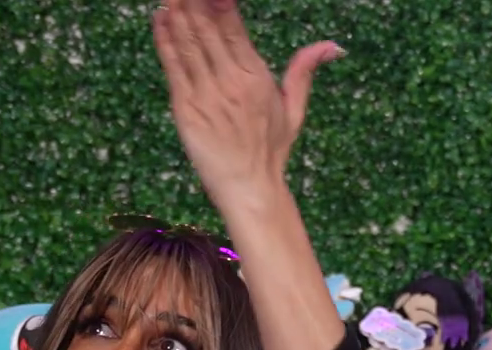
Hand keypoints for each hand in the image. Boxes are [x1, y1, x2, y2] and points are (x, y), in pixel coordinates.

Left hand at [152, 0, 341, 205]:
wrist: (249, 188)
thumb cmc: (271, 150)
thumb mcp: (294, 109)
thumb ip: (305, 70)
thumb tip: (331, 46)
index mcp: (257, 77)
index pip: (233, 27)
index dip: (219, 3)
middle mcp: (231, 81)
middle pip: (207, 29)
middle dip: (194, 3)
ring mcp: (206, 94)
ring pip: (187, 42)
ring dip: (176, 13)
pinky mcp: (186, 108)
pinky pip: (172, 66)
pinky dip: (164, 39)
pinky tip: (160, 18)